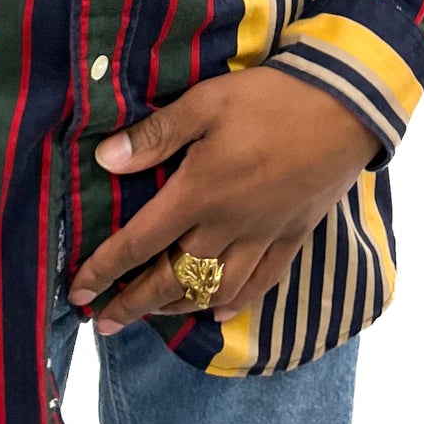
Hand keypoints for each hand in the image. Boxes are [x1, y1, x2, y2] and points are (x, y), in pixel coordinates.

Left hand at [66, 67, 380, 333]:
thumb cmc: (270, 99)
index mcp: (198, 194)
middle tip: (102, 323)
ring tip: (152, 315)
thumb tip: (104, 160)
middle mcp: (227, 227)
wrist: (346, 109)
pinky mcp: (292, 236)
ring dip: (177, 308)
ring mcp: (262, 237)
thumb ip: (155, 135)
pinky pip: (261, 283)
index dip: (103, 271)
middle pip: (172, 280)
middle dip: (132, 305)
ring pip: (213, 290)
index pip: (139, 243)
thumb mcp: (205, 102)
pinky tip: (220, 311)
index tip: (76, 294)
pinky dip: (235, 302)